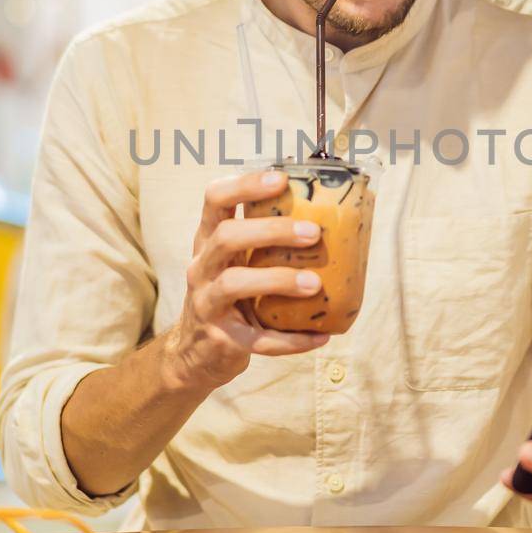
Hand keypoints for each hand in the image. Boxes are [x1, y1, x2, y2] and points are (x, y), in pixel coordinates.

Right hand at [160, 167, 330, 390]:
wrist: (196, 354)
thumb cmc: (229, 296)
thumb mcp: (235, 263)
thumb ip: (265, 243)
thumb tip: (335, 222)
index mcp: (209, 241)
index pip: (215, 199)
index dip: (245, 185)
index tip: (281, 179)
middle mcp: (202, 267)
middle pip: (227, 236)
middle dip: (272, 230)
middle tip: (313, 233)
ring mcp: (207, 303)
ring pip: (234, 283)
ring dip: (278, 280)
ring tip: (315, 284)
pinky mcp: (222, 338)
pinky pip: (259, 339)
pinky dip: (292, 339)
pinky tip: (320, 336)